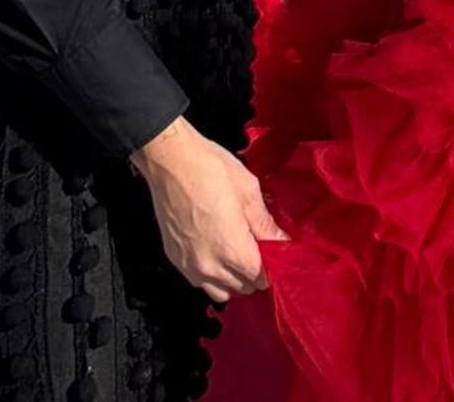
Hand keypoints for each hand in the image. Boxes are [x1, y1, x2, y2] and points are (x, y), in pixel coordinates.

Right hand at [132, 117, 286, 302]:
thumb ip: (266, 224)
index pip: (260, 279)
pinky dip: (211, 275)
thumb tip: (282, 242)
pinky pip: (199, 281)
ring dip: (232, 280)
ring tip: (237, 254)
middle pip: (242, 288)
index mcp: (233, 250)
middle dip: (254, 273)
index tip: (274, 253)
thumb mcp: (248, 192)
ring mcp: (190, 266)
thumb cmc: (211, 170)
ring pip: (220, 291)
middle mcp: (210, 266)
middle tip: (258, 249)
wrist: (171, 162)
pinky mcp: (175, 259)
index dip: (271, 268)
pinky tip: (215, 252)